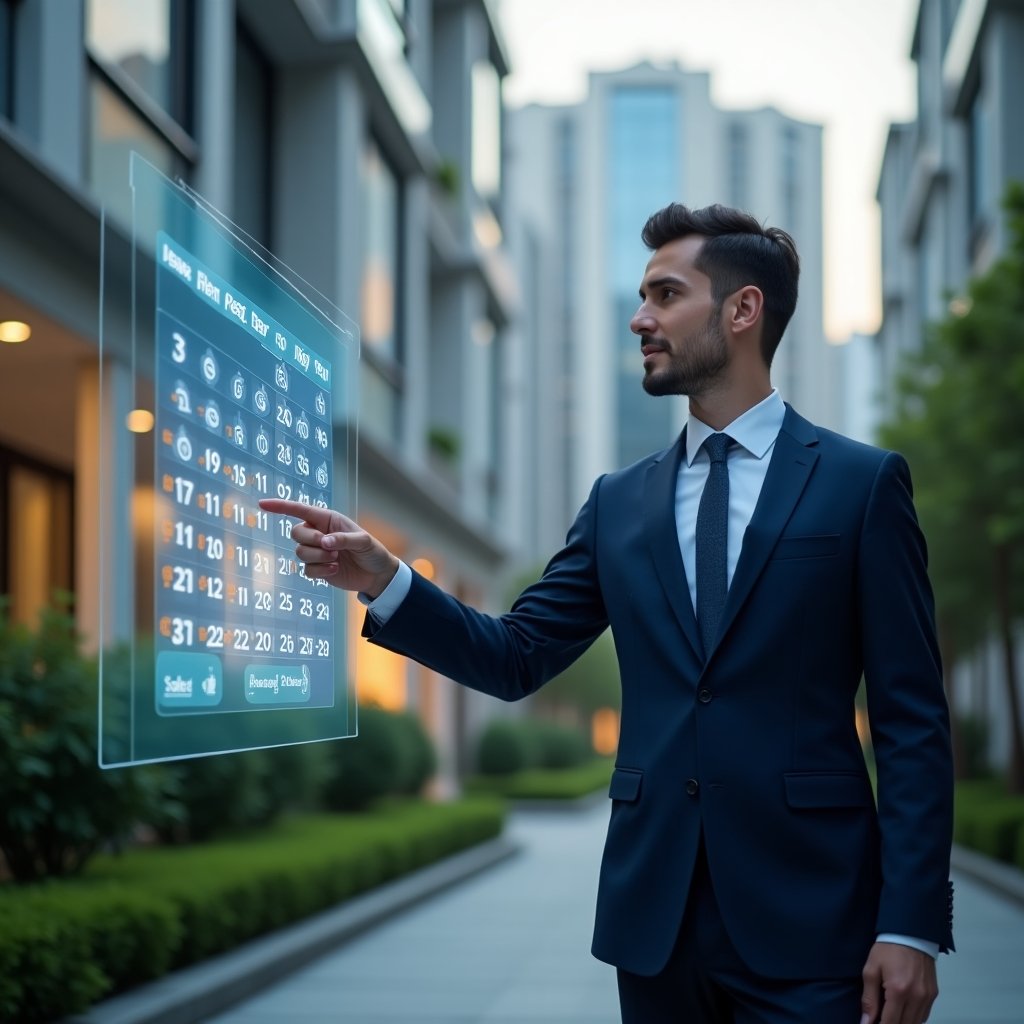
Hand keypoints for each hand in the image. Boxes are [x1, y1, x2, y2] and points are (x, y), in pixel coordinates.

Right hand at [258, 499, 399, 597]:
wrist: (376, 575)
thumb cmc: (372, 552)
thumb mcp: (363, 541)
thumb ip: (344, 539)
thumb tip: (325, 542)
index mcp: (327, 519)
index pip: (300, 510)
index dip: (280, 506)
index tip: (262, 504)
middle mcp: (318, 533)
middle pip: (296, 532)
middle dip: (311, 541)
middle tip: (330, 547)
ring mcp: (316, 551)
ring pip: (300, 552)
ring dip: (318, 557)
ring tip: (337, 559)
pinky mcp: (317, 568)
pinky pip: (306, 569)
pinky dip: (320, 571)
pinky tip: (335, 569)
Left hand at [860, 941, 937, 1023]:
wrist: (910, 934)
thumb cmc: (887, 949)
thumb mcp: (871, 970)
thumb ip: (869, 998)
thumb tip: (866, 1022)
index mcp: (898, 991)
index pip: (890, 1023)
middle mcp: (916, 997)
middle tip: (879, 1019)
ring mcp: (927, 997)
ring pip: (916, 1023)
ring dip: (902, 1022)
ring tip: (889, 1015)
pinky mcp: (933, 994)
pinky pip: (924, 1015)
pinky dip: (913, 1018)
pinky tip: (903, 1012)